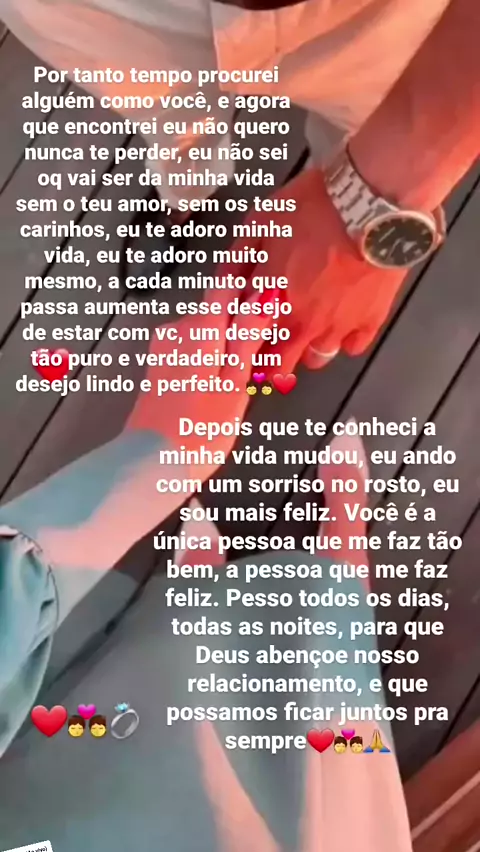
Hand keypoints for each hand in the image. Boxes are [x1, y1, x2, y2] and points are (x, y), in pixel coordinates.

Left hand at [127, 288, 269, 469]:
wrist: (150, 466)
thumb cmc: (200, 432)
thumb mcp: (235, 384)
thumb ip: (248, 337)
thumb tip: (264, 296)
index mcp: (200, 328)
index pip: (228, 284)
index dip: (252, 286)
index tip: (270, 304)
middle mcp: (176, 329)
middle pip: (218, 310)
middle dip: (242, 326)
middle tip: (263, 362)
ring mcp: (164, 348)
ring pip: (206, 332)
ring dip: (226, 347)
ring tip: (242, 384)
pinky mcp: (158, 366)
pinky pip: (192, 350)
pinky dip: (209, 361)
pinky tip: (218, 390)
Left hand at [217, 168, 406, 373]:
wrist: (372, 203)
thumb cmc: (312, 207)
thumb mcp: (261, 222)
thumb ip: (239, 259)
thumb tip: (226, 286)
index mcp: (270, 303)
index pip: (247, 347)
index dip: (243, 349)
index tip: (243, 343)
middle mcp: (302, 325)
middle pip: (280, 367)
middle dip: (271, 362)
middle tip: (272, 347)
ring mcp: (338, 327)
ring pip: (316, 359)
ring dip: (307, 348)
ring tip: (309, 327)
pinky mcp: (370, 322)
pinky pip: (353, 346)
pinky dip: (345, 338)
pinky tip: (343, 321)